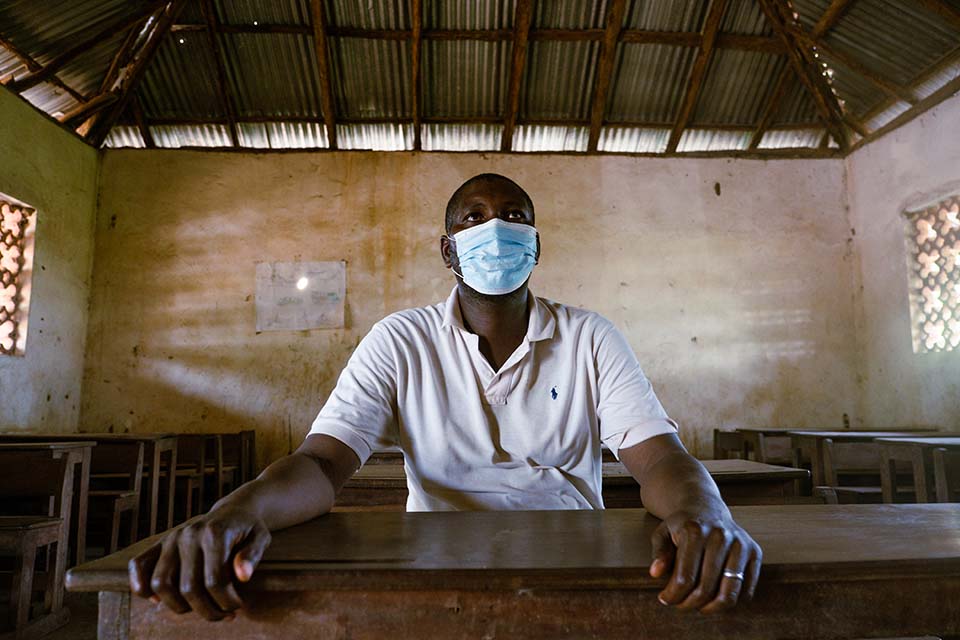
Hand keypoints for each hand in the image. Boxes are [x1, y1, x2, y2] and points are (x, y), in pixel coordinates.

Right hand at [128, 506, 271, 620]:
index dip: (226, 602)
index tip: (237, 607)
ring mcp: (171, 538)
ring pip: (161, 584)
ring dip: (179, 606)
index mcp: (215, 533)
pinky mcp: (160, 543)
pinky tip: (160, 600)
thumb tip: (243, 576)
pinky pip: (139, 566)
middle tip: (223, 614)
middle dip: (208, 610)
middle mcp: (188, 534)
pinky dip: (142, 586)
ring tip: (200, 608)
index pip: (214, 581)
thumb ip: (253, 555)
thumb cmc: (248, 528)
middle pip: (188, 588)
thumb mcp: (261, 537)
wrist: (233, 510)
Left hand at [649, 510, 760, 613]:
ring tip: (700, 606)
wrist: (706, 508)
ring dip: (712, 608)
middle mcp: (720, 536)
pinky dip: (731, 599)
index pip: (684, 577)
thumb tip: (656, 573)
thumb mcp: (662, 533)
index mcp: (695, 531)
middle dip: (690, 603)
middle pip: (706, 588)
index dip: (673, 595)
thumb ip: (659, 552)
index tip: (665, 599)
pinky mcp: (755, 552)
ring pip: (729, 592)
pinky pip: (747, 589)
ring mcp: (740, 544)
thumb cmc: (682, 526)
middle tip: (681, 605)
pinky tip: (716, 596)